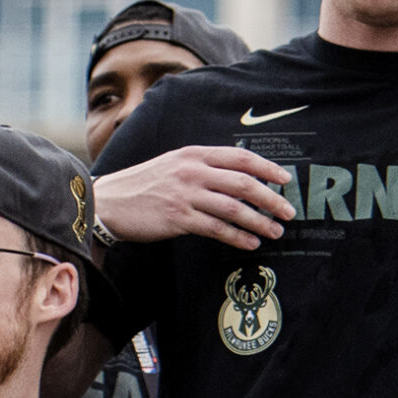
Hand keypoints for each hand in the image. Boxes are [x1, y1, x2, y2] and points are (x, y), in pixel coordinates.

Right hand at [94, 146, 296, 248]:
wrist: (109, 202)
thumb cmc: (143, 185)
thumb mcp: (173, 165)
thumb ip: (203, 167)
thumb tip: (237, 178)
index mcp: (194, 154)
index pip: (240, 157)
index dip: (267, 168)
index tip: (285, 179)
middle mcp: (192, 171)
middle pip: (243, 183)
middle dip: (271, 198)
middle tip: (288, 211)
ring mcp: (186, 195)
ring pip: (234, 208)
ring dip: (259, 222)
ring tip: (275, 232)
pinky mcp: (178, 219)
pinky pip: (216, 229)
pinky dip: (237, 236)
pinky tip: (250, 243)